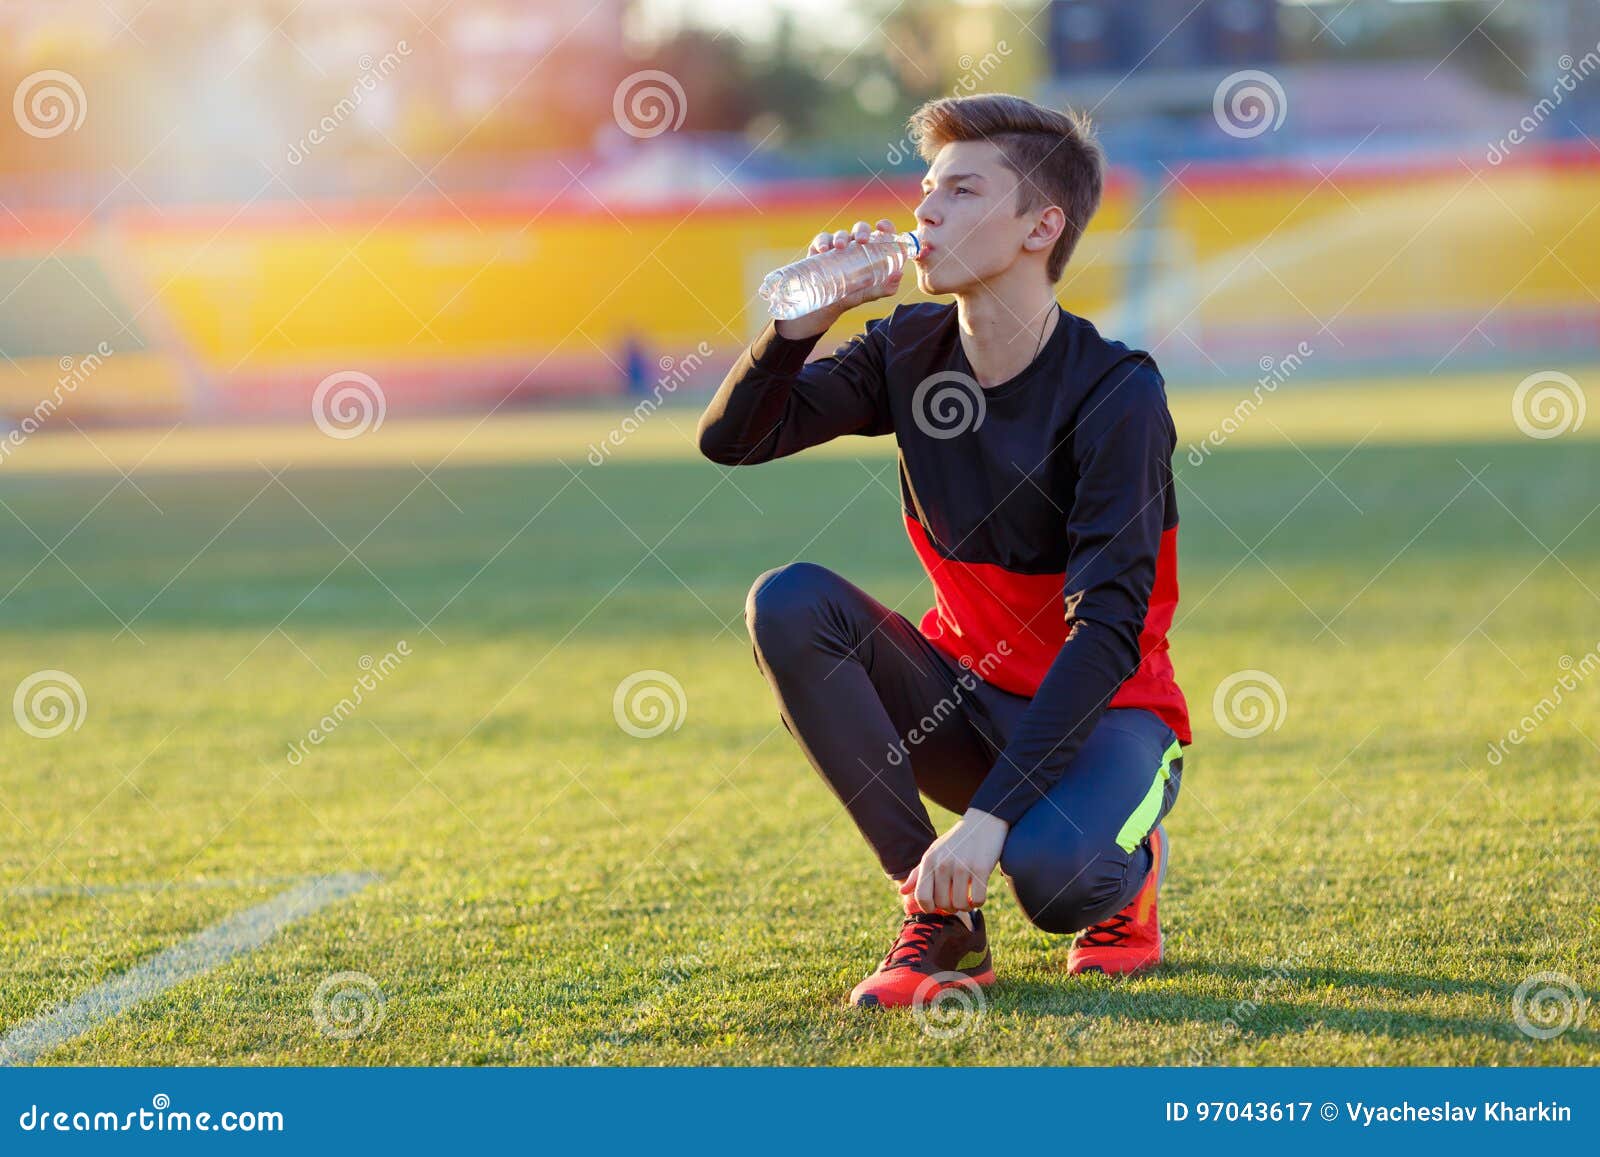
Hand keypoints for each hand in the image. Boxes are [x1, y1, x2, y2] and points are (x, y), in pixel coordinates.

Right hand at [774, 218, 903, 340]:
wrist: (827, 305)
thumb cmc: (852, 295)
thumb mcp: (870, 293)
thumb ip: (886, 287)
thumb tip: (900, 274)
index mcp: (872, 250)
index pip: (881, 233)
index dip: (884, 226)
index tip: (882, 227)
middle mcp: (855, 244)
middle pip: (861, 229)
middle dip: (862, 230)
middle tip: (862, 240)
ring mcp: (838, 245)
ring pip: (841, 234)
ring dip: (841, 237)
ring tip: (840, 247)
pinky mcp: (820, 249)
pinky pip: (822, 240)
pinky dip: (822, 242)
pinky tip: (823, 249)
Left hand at [900, 808, 1009, 913]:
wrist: (983, 822)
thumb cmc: (956, 842)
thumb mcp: (934, 853)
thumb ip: (918, 874)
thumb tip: (902, 892)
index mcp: (929, 861)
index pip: (922, 896)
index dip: (928, 908)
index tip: (937, 907)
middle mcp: (943, 863)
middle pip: (943, 904)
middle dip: (951, 908)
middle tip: (956, 900)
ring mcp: (962, 866)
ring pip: (961, 904)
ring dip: (966, 906)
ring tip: (968, 899)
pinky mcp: (981, 868)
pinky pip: (978, 899)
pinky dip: (979, 901)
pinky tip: (978, 894)